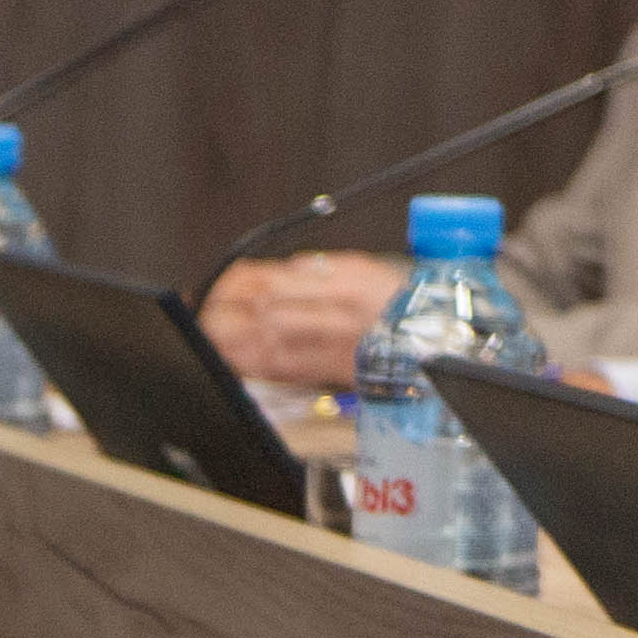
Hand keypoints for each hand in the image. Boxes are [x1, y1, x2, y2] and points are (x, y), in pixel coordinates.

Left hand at [196, 251, 393, 387]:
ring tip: (210, 336)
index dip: (234, 284)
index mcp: (339, 277)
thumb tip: (278, 271)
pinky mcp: (333, 369)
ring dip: (231, 339)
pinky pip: (285, 368)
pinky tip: (235, 361)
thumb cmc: (400, 305)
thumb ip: (318, 268)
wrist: (435, 340)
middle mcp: (334, 307)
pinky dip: (254, 364)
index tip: (214, 287)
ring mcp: (333, 340)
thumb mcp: (361, 268)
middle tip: (202, 313)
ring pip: (268, 338)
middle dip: (224, 311)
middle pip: (263, 307)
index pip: (272, 278)